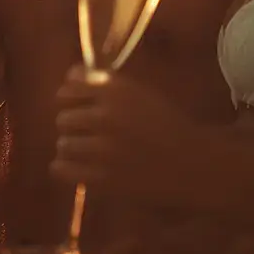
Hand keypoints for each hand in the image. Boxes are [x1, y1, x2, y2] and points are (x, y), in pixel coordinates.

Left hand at [51, 66, 221, 208]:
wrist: (192, 163)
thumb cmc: (165, 125)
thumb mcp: (139, 95)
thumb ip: (105, 84)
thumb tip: (71, 75)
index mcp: (116, 91)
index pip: (69, 88)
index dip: (71, 99)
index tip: (79, 107)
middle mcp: (106, 116)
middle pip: (63, 118)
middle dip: (74, 127)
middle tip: (90, 135)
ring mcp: (103, 149)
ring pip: (62, 145)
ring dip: (73, 149)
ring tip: (90, 153)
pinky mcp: (102, 178)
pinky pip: (61, 169)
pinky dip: (67, 168)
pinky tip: (81, 168)